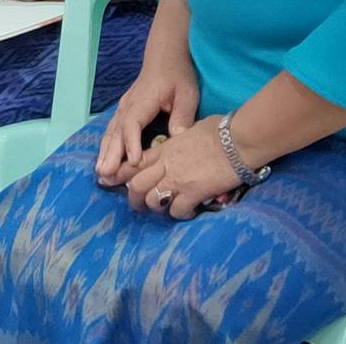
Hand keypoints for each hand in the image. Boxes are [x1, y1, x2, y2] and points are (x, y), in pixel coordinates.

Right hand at [95, 56, 200, 186]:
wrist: (165, 56)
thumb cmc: (177, 74)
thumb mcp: (187, 93)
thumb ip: (182, 115)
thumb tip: (178, 137)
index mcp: (143, 100)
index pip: (133, 123)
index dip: (132, 143)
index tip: (134, 162)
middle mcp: (128, 105)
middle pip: (116, 131)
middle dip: (111, 154)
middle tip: (106, 174)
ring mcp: (124, 108)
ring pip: (111, 132)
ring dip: (105, 152)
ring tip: (101, 173)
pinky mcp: (124, 111)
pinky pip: (113, 130)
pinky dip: (107, 146)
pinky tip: (104, 160)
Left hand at [123, 115, 240, 219]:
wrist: (237, 140)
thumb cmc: (220, 130)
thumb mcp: (191, 130)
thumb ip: (180, 139)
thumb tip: (183, 138)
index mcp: (165, 148)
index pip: (135, 162)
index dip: (120, 173)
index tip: (108, 180)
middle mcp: (166, 164)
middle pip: (137, 185)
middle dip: (134, 198)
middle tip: (138, 206)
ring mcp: (177, 179)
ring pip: (152, 200)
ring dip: (156, 207)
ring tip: (163, 210)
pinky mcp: (193, 192)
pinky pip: (177, 210)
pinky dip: (178, 214)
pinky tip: (186, 212)